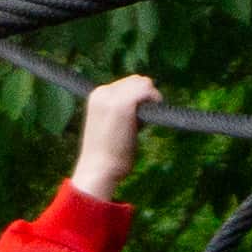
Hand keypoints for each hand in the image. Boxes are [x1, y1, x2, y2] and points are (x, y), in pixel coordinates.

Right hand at [70, 71, 159, 202]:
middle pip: (136, 80)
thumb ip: (121, 111)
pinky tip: (151, 118)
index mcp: (96, 96)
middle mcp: (103, 91)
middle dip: (143, 98)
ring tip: (142, 123)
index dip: (136, 100)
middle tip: (140, 123)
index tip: (132, 120)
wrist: (99, 170)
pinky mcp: (125, 104)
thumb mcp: (109, 126)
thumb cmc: (106, 155)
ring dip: (150, 100)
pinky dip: (155, 101)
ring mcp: (114, 96)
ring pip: (144, 83)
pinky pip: (149, 91)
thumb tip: (145, 102)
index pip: (126, 83)